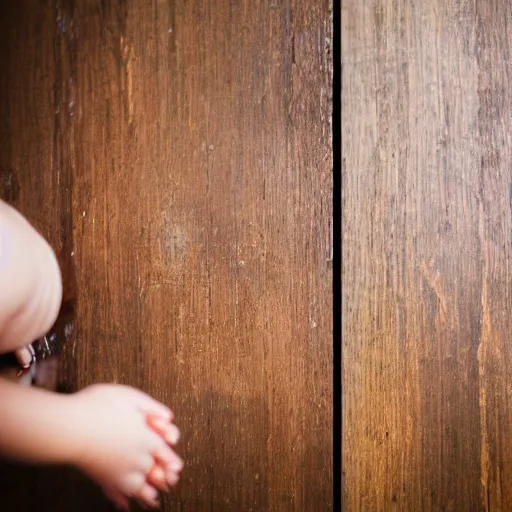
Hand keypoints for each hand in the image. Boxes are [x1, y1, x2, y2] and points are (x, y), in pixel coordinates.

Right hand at [70, 384, 182, 508]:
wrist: (69, 426)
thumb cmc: (97, 406)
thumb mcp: (131, 395)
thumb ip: (152, 406)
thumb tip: (169, 416)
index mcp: (148, 438)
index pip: (167, 454)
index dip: (172, 460)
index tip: (176, 466)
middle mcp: (138, 459)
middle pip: (157, 473)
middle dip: (164, 477)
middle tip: (170, 481)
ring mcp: (120, 472)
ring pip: (141, 489)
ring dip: (148, 492)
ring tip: (153, 497)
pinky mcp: (103, 479)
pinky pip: (118, 494)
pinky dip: (124, 501)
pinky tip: (125, 505)